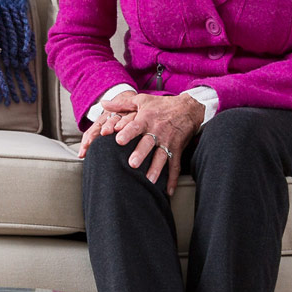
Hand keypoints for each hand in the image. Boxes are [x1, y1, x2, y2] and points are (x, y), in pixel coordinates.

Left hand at [81, 92, 203, 194]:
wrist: (188, 108)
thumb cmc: (161, 105)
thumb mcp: (141, 100)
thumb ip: (121, 104)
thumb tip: (103, 103)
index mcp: (146, 118)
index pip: (135, 126)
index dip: (127, 132)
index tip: (118, 139)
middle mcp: (157, 130)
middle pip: (148, 143)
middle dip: (141, 153)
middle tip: (132, 163)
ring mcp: (168, 141)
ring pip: (162, 156)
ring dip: (156, 168)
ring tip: (149, 180)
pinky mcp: (177, 150)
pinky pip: (175, 165)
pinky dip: (173, 179)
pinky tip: (169, 191)